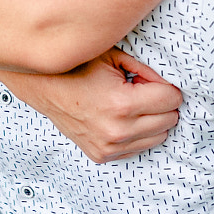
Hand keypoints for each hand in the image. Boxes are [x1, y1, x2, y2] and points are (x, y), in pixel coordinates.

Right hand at [0, 50, 182, 162]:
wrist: (44, 87)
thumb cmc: (78, 67)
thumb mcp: (115, 58)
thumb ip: (146, 71)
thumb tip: (168, 85)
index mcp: (121, 104)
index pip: (170, 100)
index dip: (167, 88)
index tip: (154, 82)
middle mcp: (117, 130)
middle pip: (169, 120)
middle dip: (162, 103)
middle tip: (143, 91)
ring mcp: (108, 146)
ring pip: (158, 137)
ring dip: (153, 120)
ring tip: (132, 105)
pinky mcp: (101, 155)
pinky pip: (139, 148)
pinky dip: (138, 133)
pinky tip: (122, 118)